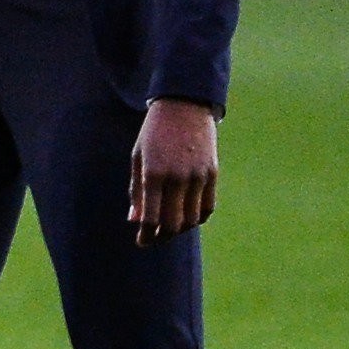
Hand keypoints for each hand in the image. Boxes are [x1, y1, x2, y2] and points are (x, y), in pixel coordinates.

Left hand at [129, 98, 219, 241]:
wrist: (184, 107)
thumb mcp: (138, 158)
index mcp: (153, 174)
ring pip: (192, 219)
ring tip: (169, 227)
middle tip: (154, 238)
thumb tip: (135, 220)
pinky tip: (187, 217)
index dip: (146, 235)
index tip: (141, 242)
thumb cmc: (153, 134)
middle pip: (173, 223)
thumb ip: (136, 190)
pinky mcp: (212, 174)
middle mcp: (177, 178)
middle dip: (162, 236)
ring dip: (180, 228)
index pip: (151, 217)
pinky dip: (198, 217)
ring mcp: (198, 176)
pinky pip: (208, 207)